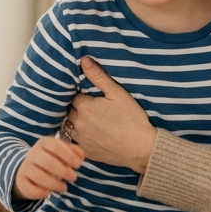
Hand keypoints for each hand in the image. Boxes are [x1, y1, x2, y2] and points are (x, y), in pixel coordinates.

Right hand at [13, 135, 84, 199]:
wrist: (28, 167)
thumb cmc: (51, 158)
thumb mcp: (62, 151)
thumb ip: (73, 151)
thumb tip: (82, 156)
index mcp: (44, 143)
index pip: (56, 146)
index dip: (69, 156)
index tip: (78, 165)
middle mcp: (32, 153)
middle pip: (47, 162)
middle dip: (63, 171)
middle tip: (73, 178)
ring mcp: (25, 167)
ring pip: (38, 176)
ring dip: (53, 183)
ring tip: (64, 188)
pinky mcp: (20, 181)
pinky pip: (29, 188)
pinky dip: (40, 192)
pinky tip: (48, 193)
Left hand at [66, 57, 157, 172]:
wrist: (140, 148)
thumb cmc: (131, 119)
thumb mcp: (117, 93)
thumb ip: (98, 76)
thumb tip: (84, 60)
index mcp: (84, 107)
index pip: (74, 96)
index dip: (83, 95)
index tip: (92, 97)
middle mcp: (78, 123)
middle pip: (70, 110)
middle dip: (78, 108)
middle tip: (93, 108)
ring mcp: (80, 139)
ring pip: (70, 126)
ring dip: (76, 122)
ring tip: (91, 120)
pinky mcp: (85, 151)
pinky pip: (75, 140)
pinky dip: (80, 136)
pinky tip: (92, 134)